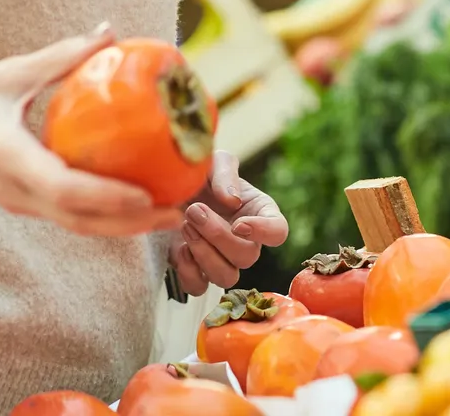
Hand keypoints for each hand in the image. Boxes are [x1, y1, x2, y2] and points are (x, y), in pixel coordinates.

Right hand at [0, 24, 184, 237]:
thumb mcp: (10, 71)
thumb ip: (60, 56)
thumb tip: (109, 31)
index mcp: (6, 156)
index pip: (61, 187)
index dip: (105, 197)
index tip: (145, 195)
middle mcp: (13, 188)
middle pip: (77, 219)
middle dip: (130, 223)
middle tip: (177, 211)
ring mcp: (18, 201)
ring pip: (76, 224)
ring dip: (124, 226)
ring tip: (171, 213)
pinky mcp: (24, 203)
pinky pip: (70, 214)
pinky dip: (107, 214)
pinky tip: (142, 201)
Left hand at [168, 152, 288, 294]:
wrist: (171, 187)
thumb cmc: (202, 173)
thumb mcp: (216, 161)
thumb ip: (226, 173)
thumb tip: (231, 201)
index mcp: (260, 213)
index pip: (278, 232)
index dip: (263, 232)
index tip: (238, 222)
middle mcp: (247, 241)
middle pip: (247, 257)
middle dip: (218, 236)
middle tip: (194, 210)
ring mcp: (223, 260)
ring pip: (226, 277)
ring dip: (204, 254)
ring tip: (185, 226)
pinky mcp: (197, 271)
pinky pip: (199, 287)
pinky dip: (188, 272)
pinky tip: (179, 248)